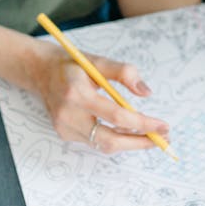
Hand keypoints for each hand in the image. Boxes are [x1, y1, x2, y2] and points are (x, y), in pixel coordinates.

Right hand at [28, 41, 170, 153]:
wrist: (41, 71)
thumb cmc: (73, 64)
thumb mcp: (99, 60)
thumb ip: (124, 72)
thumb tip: (147, 93)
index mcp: (77, 93)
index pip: (116, 116)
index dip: (143, 124)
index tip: (163, 125)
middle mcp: (68, 114)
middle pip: (110, 140)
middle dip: (140, 142)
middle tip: (163, 139)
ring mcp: (64, 127)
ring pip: (103, 144)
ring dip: (129, 142)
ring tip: (151, 135)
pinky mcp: (64, 134)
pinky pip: (95, 141)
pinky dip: (114, 138)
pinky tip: (126, 130)